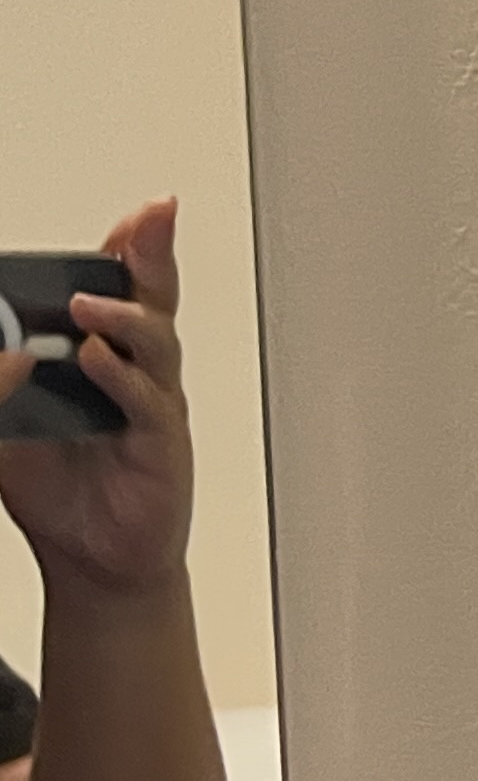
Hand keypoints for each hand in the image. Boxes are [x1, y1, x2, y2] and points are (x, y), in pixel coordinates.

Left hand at [0, 200, 195, 599]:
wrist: (91, 563)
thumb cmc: (59, 493)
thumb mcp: (7, 426)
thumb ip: (0, 385)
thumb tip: (6, 348)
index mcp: (105, 361)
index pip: (121, 291)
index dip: (130, 249)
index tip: (135, 216)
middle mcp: (135, 375)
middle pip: (154, 301)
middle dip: (154, 255)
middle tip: (153, 218)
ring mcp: (152, 407)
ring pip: (155, 345)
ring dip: (126, 317)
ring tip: (89, 302)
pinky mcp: (159, 445)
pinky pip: (146, 404)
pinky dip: (122, 379)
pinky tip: (98, 361)